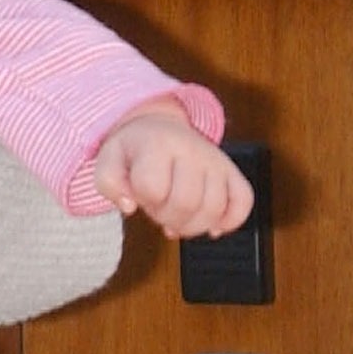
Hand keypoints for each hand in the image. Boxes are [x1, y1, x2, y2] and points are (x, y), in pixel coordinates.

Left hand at [93, 103, 253, 239]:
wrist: (158, 126)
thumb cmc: (133, 149)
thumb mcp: (108, 160)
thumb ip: (108, 184)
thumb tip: (129, 207)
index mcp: (158, 144)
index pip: (152, 188)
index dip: (143, 200)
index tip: (139, 195)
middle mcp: (192, 150)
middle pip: (185, 203)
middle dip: (167, 217)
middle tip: (158, 210)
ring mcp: (216, 161)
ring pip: (215, 208)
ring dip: (193, 225)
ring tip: (179, 219)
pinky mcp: (232, 172)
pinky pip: (244, 201)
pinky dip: (231, 220)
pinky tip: (212, 226)